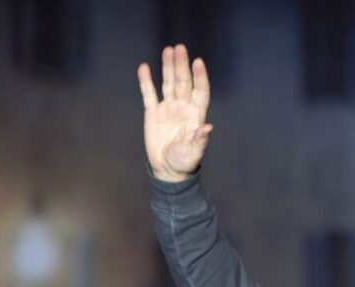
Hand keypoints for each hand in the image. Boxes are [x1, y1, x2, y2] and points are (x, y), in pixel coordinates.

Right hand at [137, 44, 212, 181]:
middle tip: (179, 48)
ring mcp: (168, 108)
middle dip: (182, 65)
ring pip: (169, 83)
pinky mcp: (153, 113)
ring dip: (168, 67)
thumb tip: (208, 128)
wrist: (168, 170)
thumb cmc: (185, 162)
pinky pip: (149, 94)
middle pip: (184, 82)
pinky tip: (145, 67)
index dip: (200, 77)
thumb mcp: (193, 153)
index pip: (200, 91)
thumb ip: (200, 140)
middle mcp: (183, 108)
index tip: (198, 62)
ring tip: (168, 50)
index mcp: (196, 115)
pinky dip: (147, 81)